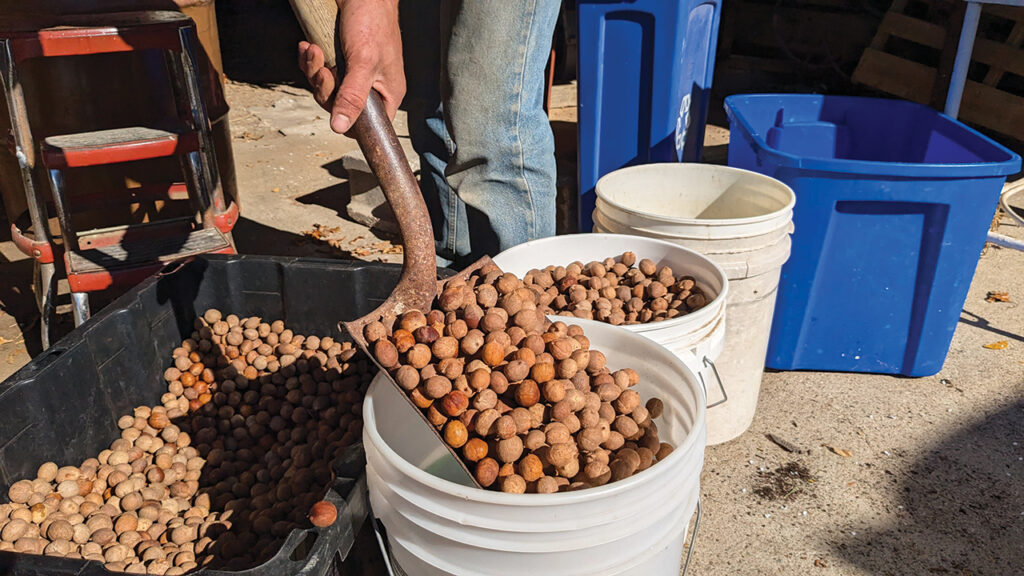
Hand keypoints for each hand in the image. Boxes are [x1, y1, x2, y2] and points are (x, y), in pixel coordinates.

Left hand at [297, 0, 404, 133]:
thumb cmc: (373, 22)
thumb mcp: (364, 64)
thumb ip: (352, 97)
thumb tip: (340, 127)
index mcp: (387, 94)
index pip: (367, 125)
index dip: (347, 120)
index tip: (333, 107)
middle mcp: (370, 87)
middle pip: (339, 106)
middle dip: (325, 88)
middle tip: (324, 71)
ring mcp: (352, 73)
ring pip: (325, 88)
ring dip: (314, 70)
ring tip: (315, 51)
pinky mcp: (338, 60)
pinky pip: (318, 70)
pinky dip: (310, 59)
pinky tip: (310, 46)